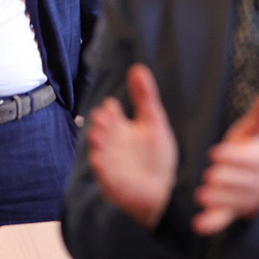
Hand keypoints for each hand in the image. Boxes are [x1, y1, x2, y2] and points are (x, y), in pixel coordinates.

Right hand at [87, 63, 178, 229]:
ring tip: (98, 135)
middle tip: (103, 117)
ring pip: (99, 151)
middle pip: (101, 131)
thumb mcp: (154, 121)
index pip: (111, 115)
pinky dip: (101, 167)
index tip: (112, 105)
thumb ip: (145, 97)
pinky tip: (100, 160)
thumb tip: (137, 68)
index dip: (110, 111)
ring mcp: (110, 163)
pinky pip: (103, 174)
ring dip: (97, 144)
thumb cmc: (155, 155)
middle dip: (100, 125)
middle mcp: (112, 144)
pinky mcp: (112, 182)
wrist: (161, 189)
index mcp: (121, 128)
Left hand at [191, 95, 258, 235]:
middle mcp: (253, 182)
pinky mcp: (230, 213)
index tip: (214, 153)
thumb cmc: (249, 150)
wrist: (258, 183)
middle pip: (242, 182)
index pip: (248, 160)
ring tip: (201, 195)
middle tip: (209, 175)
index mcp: (258, 161)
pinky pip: (223, 220)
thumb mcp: (254, 134)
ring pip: (233, 202)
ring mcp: (242, 199)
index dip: (232, 157)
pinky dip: (211, 224)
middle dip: (225, 179)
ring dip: (218, 200)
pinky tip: (198, 225)